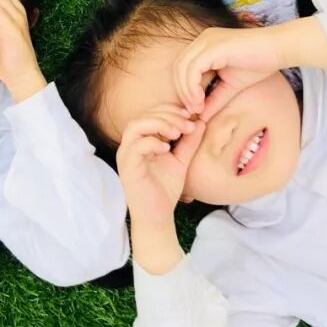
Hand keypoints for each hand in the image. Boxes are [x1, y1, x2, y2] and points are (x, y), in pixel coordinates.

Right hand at [116, 107, 204, 225]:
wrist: (157, 217)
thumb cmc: (165, 189)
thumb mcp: (181, 160)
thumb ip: (189, 142)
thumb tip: (200, 122)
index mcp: (141, 141)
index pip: (151, 114)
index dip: (171, 110)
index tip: (190, 116)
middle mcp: (130, 145)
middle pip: (143, 116)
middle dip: (168, 115)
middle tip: (187, 124)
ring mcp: (127, 156)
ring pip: (135, 126)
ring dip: (159, 124)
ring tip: (177, 132)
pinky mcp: (127, 168)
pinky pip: (136, 147)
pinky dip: (152, 142)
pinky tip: (167, 149)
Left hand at [173, 25, 284, 118]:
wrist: (278, 49)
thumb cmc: (259, 63)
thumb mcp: (231, 86)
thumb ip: (215, 99)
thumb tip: (201, 118)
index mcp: (205, 45)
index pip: (182, 68)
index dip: (183, 89)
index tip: (195, 109)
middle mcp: (203, 40)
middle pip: (177, 67)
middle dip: (182, 92)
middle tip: (193, 111)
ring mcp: (207, 40)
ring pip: (182, 68)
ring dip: (186, 91)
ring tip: (197, 108)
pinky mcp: (214, 46)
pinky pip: (193, 68)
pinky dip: (192, 86)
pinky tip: (200, 100)